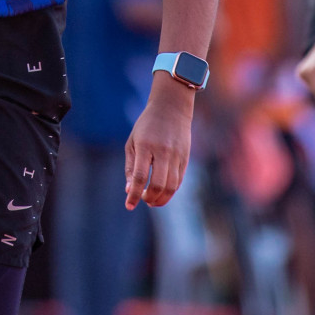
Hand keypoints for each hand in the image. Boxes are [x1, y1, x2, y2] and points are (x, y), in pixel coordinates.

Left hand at [125, 76, 193, 208]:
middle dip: (149, 199)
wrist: (171, 108)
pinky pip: (179, 181)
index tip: (129, 206)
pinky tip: (162, 192)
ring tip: (152, 200)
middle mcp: (163, 151)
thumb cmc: (146, 126)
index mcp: (145, 146)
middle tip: (142, 200)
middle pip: (158, 185)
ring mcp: (176, 155)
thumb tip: (129, 190)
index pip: (141, 177)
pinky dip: (170, 191)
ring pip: (172, 186)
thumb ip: (130, 167)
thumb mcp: (132, 142)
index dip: (134, 194)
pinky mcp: (185, 158)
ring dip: (161, 199)